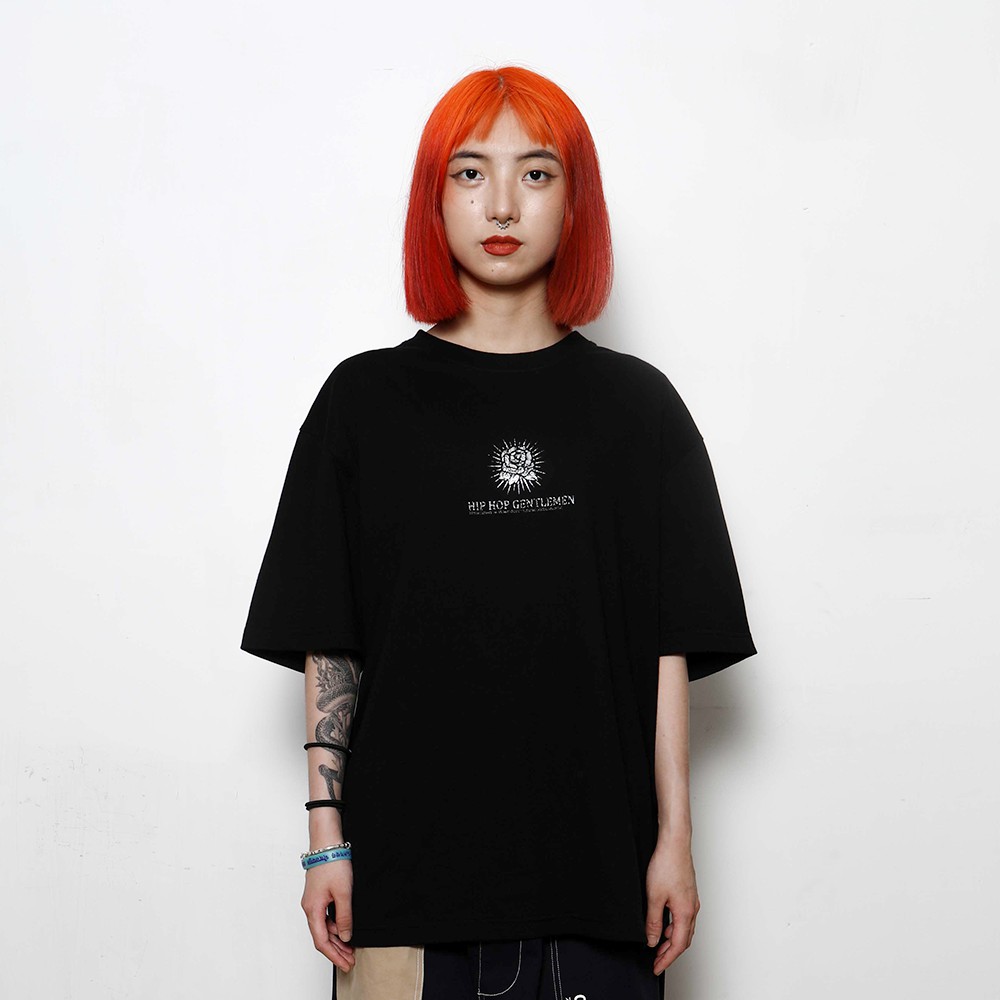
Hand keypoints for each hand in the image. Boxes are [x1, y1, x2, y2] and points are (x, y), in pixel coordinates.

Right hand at [301, 859, 355, 971]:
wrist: (327, 842)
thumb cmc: (332, 863)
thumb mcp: (343, 893)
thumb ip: (344, 917)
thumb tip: (346, 936)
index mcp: (313, 909)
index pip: (321, 941)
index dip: (334, 955)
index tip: (345, 963)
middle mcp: (310, 907)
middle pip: (322, 936)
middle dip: (336, 950)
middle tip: (350, 960)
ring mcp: (314, 901)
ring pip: (324, 927)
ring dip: (337, 938)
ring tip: (351, 947)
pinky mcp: (319, 894)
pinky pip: (325, 916)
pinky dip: (336, 926)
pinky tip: (346, 928)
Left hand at [645, 840, 699, 975]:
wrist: (675, 843)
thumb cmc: (667, 865)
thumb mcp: (654, 897)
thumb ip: (653, 921)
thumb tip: (652, 940)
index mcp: (686, 913)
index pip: (677, 946)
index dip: (666, 959)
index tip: (656, 967)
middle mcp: (692, 909)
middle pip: (683, 939)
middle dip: (670, 952)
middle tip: (656, 960)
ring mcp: (691, 900)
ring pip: (684, 928)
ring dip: (672, 940)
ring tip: (657, 944)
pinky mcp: (688, 893)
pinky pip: (684, 917)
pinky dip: (674, 926)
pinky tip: (664, 923)